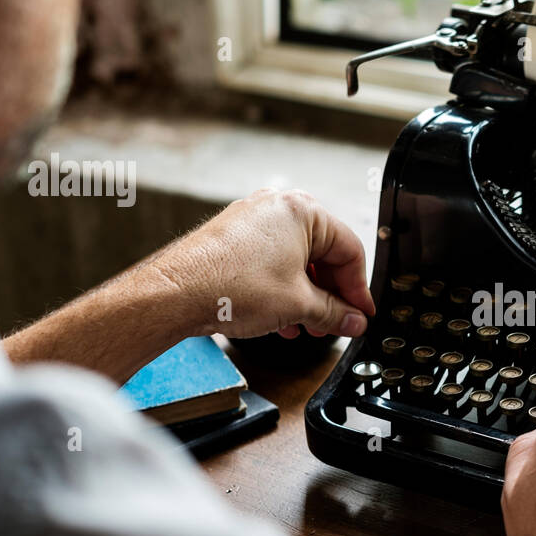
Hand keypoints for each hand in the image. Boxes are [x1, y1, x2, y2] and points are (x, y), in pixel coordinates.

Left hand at [151, 187, 375, 339]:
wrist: (174, 294)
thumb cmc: (228, 286)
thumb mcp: (298, 305)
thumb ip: (334, 314)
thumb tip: (353, 321)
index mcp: (302, 210)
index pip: (349, 251)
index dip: (358, 289)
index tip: (361, 314)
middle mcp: (277, 207)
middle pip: (323, 255)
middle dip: (331, 295)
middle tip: (338, 324)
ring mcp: (253, 221)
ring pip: (297, 261)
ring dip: (307, 298)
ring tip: (308, 327)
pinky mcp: (234, 238)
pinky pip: (273, 262)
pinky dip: (283, 290)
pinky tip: (282, 318)